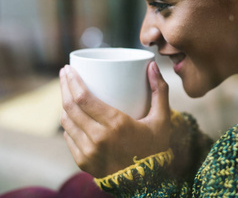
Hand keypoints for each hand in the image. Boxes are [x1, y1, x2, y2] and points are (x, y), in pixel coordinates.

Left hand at [59, 61, 170, 177]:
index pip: (83, 98)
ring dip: (64, 103)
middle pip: (70, 107)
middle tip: (65, 74)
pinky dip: (68, 123)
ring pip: (66, 122)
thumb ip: (160, 90)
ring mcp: (88, 152)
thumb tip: (152, 66)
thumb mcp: (162, 119)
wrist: (147, 183)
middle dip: (64, 86)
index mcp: (116, 125)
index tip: (69, 69)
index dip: (72, 81)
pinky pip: (69, 137)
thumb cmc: (155, 148)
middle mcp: (98, 139)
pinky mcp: (83, 162)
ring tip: (67, 91)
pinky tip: (71, 114)